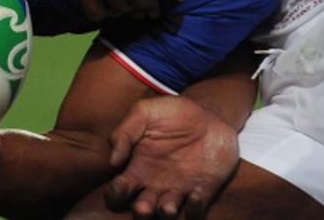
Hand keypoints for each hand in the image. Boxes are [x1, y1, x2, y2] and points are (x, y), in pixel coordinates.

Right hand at [100, 96, 239, 218]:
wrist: (210, 116)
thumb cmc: (173, 113)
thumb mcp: (144, 112)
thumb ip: (125, 132)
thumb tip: (113, 161)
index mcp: (137, 168)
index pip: (119, 190)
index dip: (115, 193)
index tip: (120, 185)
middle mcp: (154, 184)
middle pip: (141, 210)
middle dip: (140, 212)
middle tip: (143, 206)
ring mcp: (178, 190)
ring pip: (166, 215)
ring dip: (165, 215)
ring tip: (168, 206)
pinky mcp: (202, 193)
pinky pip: (195, 212)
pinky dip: (194, 209)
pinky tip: (196, 193)